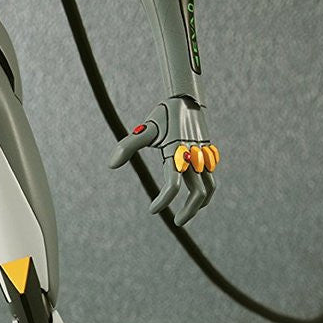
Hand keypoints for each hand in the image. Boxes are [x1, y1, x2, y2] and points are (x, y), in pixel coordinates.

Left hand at [109, 97, 218, 226]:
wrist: (186, 99)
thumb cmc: (163, 116)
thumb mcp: (145, 129)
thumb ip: (128, 147)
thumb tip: (111, 165)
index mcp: (176, 153)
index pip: (172, 184)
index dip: (163, 200)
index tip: (153, 210)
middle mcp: (193, 157)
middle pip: (196, 192)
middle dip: (188, 211)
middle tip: (177, 222)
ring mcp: (203, 157)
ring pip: (208, 188)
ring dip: (200, 204)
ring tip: (187, 214)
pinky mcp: (209, 155)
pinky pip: (211, 178)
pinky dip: (206, 192)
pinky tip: (196, 198)